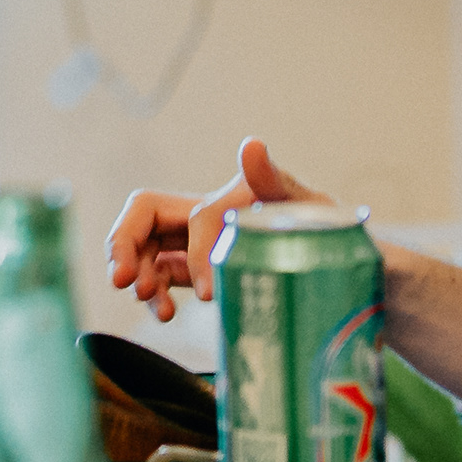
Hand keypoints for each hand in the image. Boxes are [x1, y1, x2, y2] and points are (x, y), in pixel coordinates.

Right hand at [105, 135, 319, 323]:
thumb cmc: (320, 224)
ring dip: (138, 276)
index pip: (192, 219)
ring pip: (146, 252)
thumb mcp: (301, 202)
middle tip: (123, 280)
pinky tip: (166, 314)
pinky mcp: (196, 270)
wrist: (338, 254)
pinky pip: (161, 277)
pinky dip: (155, 295)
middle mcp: (202, 217)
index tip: (209, 290)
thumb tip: (252, 147)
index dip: (194, 252)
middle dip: (124, 245)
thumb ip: (273, 178)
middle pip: (142, 220)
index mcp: (223, 198)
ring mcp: (196, 245)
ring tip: (155, 305)